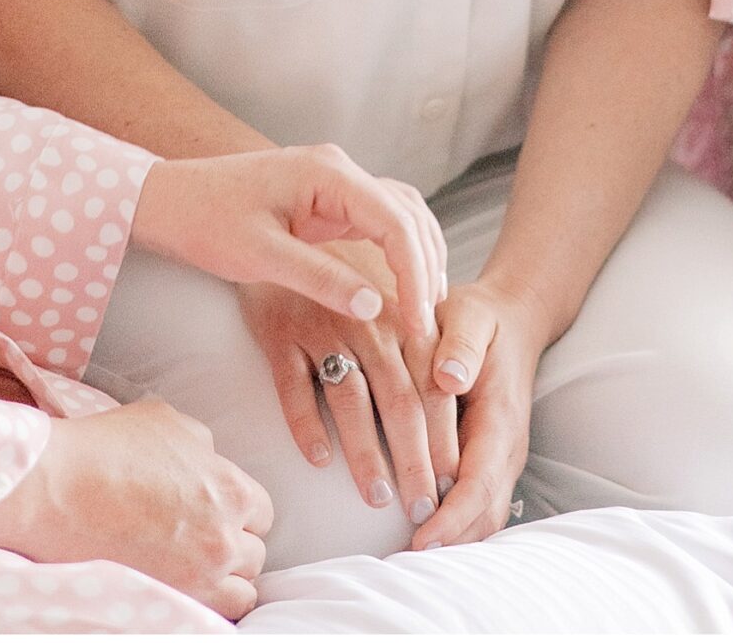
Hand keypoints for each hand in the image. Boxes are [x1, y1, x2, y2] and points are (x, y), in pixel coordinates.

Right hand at [0, 396, 270, 619]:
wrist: (60, 489)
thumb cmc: (109, 448)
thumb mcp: (168, 421)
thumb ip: (203, 445)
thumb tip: (210, 461)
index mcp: (229, 488)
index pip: (262, 511)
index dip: (238, 509)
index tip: (217, 511)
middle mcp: (224, 537)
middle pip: (254, 553)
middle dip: (233, 543)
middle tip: (201, 538)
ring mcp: (201, 577)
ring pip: (242, 592)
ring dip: (226, 579)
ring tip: (196, 569)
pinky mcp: (175, 602)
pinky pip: (216, 617)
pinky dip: (209, 605)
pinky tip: (186, 588)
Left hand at [133, 143, 446, 337]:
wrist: (169, 199)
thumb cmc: (206, 221)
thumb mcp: (261, 256)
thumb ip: (319, 278)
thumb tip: (375, 307)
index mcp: (328, 173)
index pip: (396, 222)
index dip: (415, 275)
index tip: (419, 325)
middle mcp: (340, 170)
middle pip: (409, 215)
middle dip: (426, 270)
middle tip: (428, 328)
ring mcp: (335, 182)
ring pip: (401, 216)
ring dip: (418, 260)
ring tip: (422, 314)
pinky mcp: (327, 200)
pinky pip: (380, 223)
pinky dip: (398, 254)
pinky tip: (400, 291)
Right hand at [238, 248, 459, 527]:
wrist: (280, 224)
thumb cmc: (342, 271)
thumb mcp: (385, 295)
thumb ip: (415, 338)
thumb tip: (453, 396)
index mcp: (398, 317)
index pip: (430, 388)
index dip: (443, 439)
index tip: (452, 483)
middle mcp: (365, 323)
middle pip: (398, 401)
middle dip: (414, 461)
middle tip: (422, 507)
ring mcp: (321, 326)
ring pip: (350, 400)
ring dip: (365, 453)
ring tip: (376, 496)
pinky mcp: (279, 331)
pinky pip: (293, 386)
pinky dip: (306, 424)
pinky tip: (318, 459)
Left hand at [411, 280, 544, 548]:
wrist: (512, 319)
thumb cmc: (481, 318)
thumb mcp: (469, 315)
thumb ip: (459, 344)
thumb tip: (448, 378)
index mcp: (500, 416)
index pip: (480, 480)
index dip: (453, 515)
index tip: (422, 537)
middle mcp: (507, 447)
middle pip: (485, 512)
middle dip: (451, 541)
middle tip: (404, 562)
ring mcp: (503, 458)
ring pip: (485, 516)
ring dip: (454, 540)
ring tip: (409, 559)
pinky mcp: (490, 461)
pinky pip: (480, 506)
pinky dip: (458, 528)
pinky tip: (426, 538)